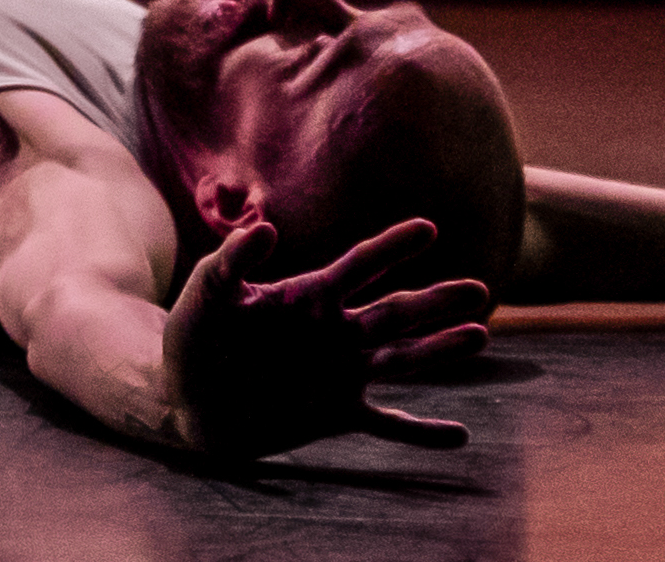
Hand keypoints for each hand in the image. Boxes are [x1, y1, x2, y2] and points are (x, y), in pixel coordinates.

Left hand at [160, 217, 494, 456]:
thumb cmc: (193, 339)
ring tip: (479, 336)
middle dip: (436, 301)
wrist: (184, 399)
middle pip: (396, 311)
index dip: (392, 247)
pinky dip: (420, 432)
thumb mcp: (205, 294)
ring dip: (439, 351)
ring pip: (401, 358)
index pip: (360, 265)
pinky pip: (386, 423)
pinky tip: (457, 436)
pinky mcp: (335, 413)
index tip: (428, 228)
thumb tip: (264, 228)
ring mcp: (340, 372)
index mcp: (310, 295)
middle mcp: (336, 330)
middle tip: (479, 291)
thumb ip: (231, 260)